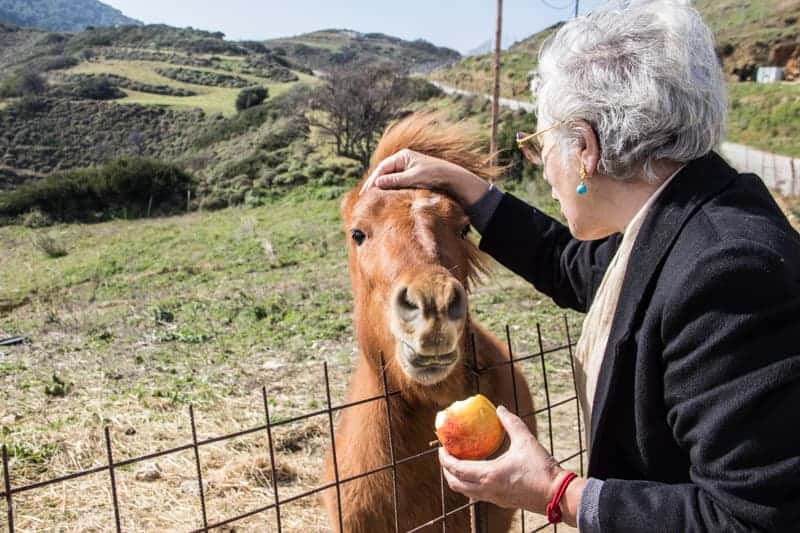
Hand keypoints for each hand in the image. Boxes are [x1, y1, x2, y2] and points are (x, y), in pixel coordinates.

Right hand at [359, 149, 489, 206]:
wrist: (452, 179)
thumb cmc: (435, 175)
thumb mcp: (414, 178)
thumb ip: (395, 180)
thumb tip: (377, 183)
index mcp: (403, 156)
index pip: (382, 167)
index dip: (373, 179)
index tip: (366, 191)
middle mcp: (404, 160)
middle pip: (384, 172)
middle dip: (374, 183)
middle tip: (364, 196)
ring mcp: (408, 168)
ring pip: (390, 177)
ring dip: (382, 186)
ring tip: (372, 197)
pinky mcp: (412, 176)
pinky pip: (396, 182)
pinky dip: (390, 188)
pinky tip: (386, 196)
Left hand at [439, 406, 581, 522]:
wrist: (557, 495)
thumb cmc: (542, 468)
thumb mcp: (526, 440)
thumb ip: (511, 423)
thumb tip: (500, 409)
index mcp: (489, 475)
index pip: (457, 469)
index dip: (445, 458)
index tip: (442, 447)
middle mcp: (487, 490)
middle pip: (456, 484)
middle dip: (447, 470)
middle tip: (447, 455)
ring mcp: (494, 499)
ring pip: (466, 492)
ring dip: (458, 479)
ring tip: (460, 463)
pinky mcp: (502, 502)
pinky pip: (478, 494)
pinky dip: (471, 484)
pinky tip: (478, 471)